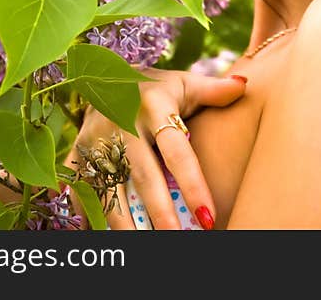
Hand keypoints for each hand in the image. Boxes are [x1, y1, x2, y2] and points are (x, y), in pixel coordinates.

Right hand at [66, 68, 246, 229]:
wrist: (101, 74)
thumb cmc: (154, 88)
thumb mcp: (183, 84)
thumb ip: (213, 90)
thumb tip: (244, 84)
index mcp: (154, 106)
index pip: (177, 152)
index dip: (192, 185)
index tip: (208, 217)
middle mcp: (122, 123)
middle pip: (144, 176)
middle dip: (159, 212)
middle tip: (177, 238)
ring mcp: (95, 139)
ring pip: (111, 188)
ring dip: (125, 221)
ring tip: (142, 245)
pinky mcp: (77, 152)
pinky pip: (80, 187)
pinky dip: (88, 212)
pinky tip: (101, 233)